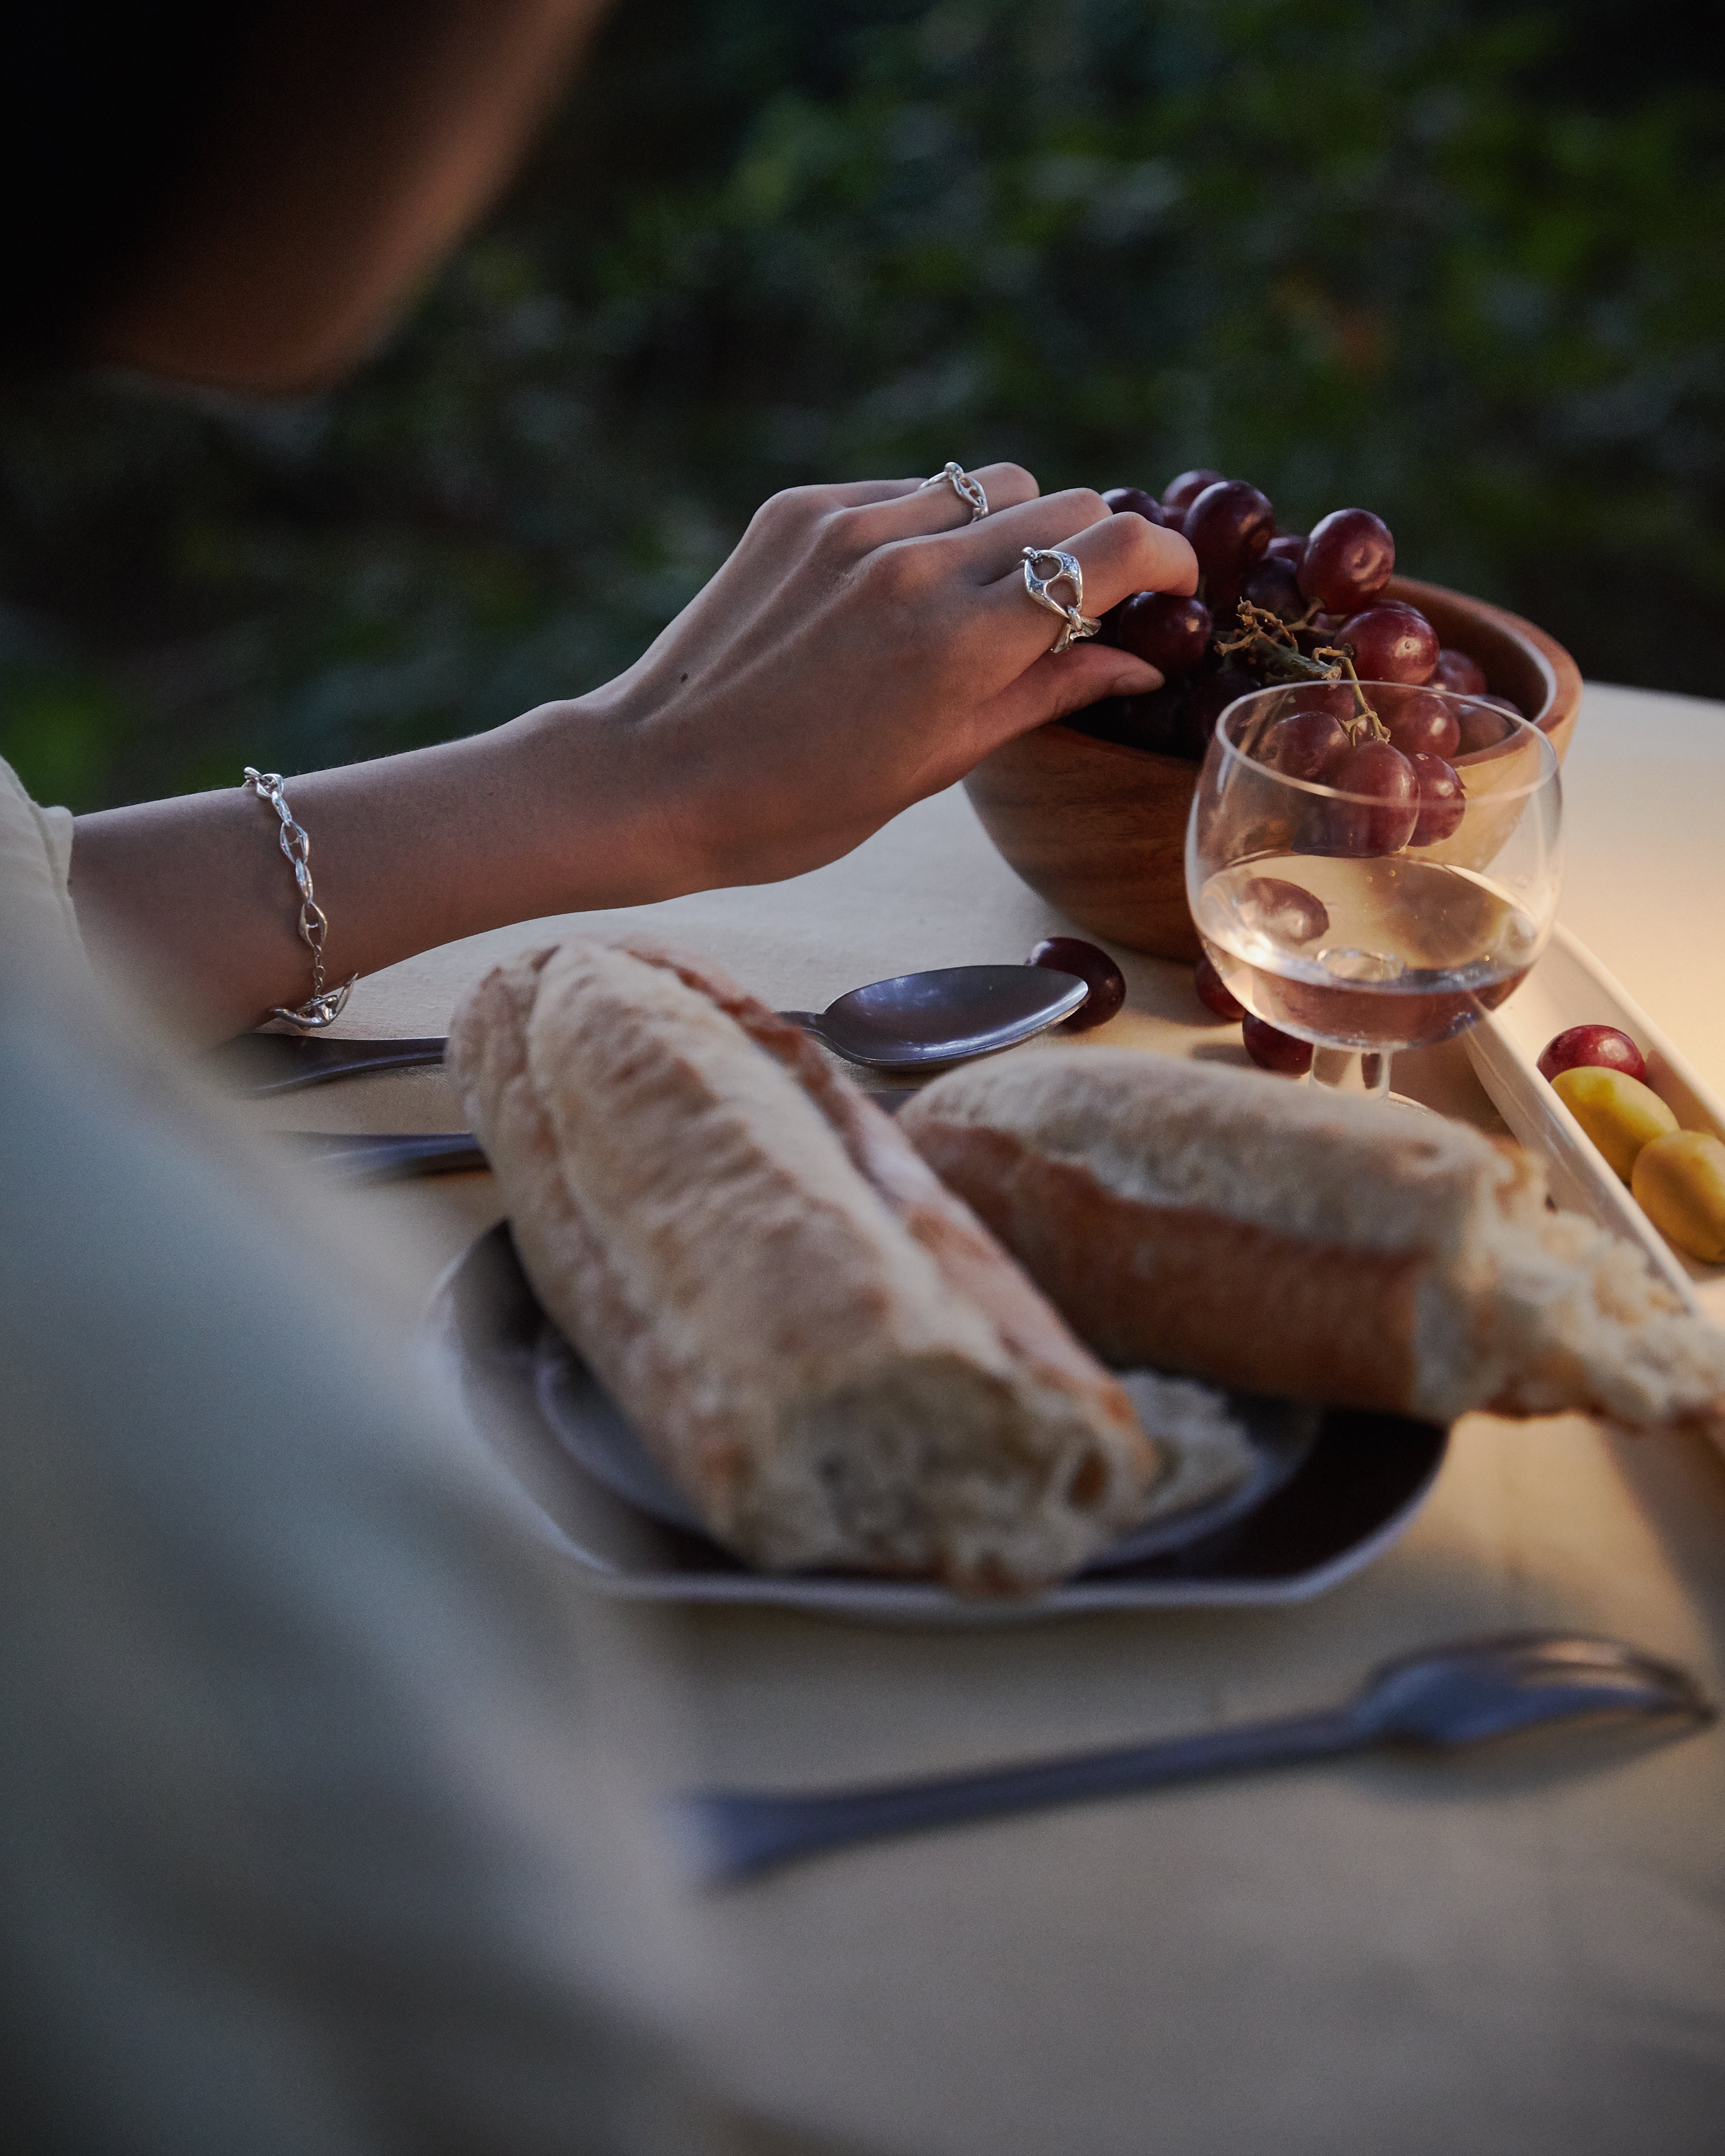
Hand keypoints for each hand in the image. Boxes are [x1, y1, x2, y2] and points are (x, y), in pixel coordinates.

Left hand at [580, 465, 1196, 885]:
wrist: (653, 777)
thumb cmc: (796, 804)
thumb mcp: (936, 768)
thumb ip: (1042, 696)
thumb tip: (1138, 663)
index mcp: (961, 645)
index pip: (1110, 551)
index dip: (1165, 560)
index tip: (1175, 585)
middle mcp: (915, 566)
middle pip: (1062, 505)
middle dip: (1095, 547)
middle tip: (1083, 601)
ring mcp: (853, 525)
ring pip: (989, 485)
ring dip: (1013, 528)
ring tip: (987, 592)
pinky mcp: (801, 509)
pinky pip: (908, 488)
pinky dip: (932, 524)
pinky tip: (903, 584)